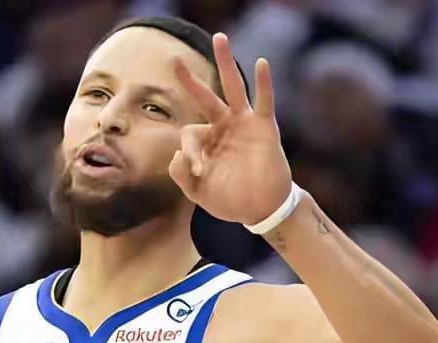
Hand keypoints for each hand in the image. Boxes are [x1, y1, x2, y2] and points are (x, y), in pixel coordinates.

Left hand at [170, 33, 292, 225]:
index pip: (190, 134)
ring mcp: (243, 124)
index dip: (190, 153)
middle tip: (174, 60)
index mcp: (206, 142)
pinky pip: (263, 101)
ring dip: (226, 63)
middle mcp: (223, 127)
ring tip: (219, 38)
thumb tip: (175, 153)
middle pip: (205, 97)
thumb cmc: (231, 201)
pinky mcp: (264, 127)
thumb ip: (181, 176)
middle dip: (189, 80)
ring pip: (232, 87)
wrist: (260, 209)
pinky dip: (264, 83)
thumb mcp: (199, 193)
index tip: (198, 172)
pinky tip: (261, 64)